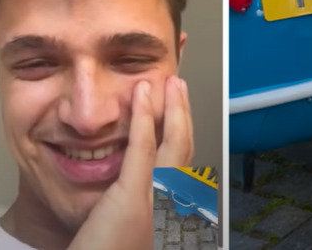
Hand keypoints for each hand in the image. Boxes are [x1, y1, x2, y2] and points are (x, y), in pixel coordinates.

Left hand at [67, 77, 193, 249]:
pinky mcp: (135, 196)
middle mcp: (174, 206)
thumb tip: (127, 184)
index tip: (177, 110)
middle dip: (183, 113)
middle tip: (178, 87)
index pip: (183, 164)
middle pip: (185, 149)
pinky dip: (145, 116)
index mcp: (173, 213)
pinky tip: (142, 95)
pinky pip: (144, 148)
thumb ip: (132, 204)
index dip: (182, 131)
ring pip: (174, 142)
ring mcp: (159, 200)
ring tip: (168, 83)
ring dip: (172, 107)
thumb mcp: (125, 228)